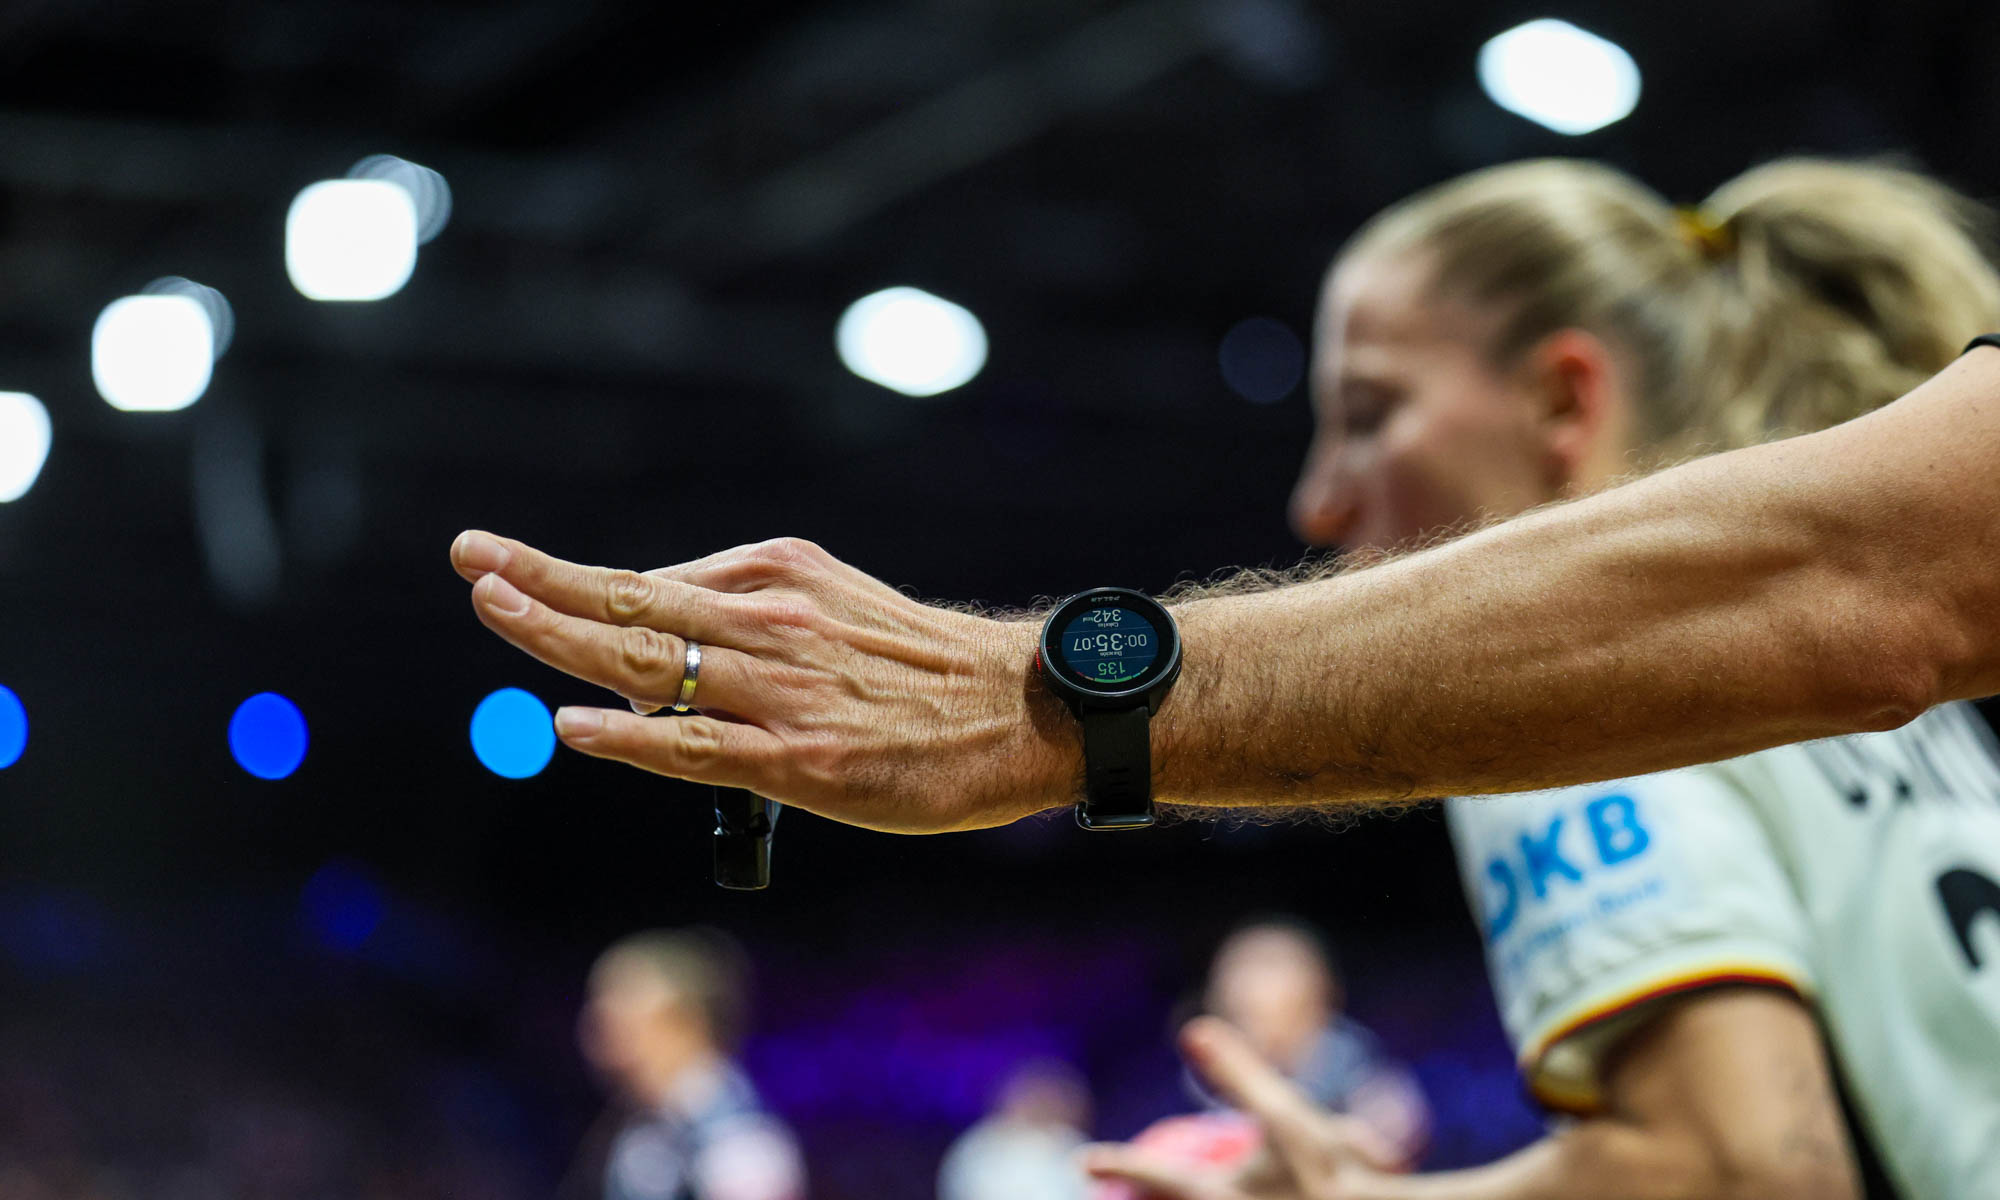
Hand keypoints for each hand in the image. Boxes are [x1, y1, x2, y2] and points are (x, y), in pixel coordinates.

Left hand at [449, 531, 1078, 831]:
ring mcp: (782, 688)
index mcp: (777, 576)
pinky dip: (629, 734)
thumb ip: (747, 619)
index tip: (496, 560)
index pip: (648, 579)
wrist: (1021, 708)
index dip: (564, 574)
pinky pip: (696, 746)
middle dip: (540, 582)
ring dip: (562, 635)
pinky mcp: (802, 757)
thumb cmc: (923, 668)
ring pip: (650, 661)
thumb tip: (648, 659)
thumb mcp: (837, 605)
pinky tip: (575, 726)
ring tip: (494, 609)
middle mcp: (770, 620)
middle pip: (632, 602)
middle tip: (470, 558)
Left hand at [1082, 1018, 1403, 1199]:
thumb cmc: (1332, 1172)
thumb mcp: (1285, 1115)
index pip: (1159, 1176)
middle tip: (1108, 1197)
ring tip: (1152, 1198)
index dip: (1119, 1164)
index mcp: (1219, 1198)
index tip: (1085, 1158)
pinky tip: (1232, 1193)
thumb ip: (1237, 1074)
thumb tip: (1193, 1030)